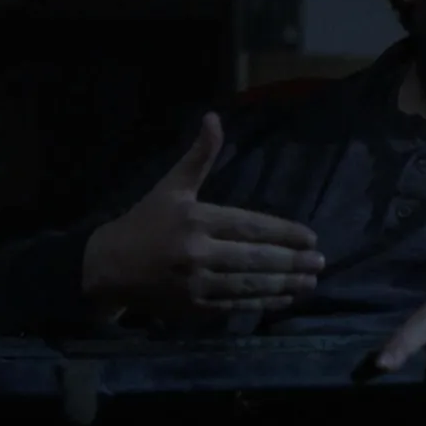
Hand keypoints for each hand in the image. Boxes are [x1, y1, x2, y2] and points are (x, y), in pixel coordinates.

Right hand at [81, 113, 324, 313]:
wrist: (105, 269)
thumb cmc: (144, 223)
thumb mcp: (171, 186)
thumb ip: (200, 156)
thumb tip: (214, 117)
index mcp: (196, 220)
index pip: (250, 226)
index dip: (283, 233)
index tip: (310, 237)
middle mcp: (198, 253)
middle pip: (255, 258)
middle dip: (291, 260)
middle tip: (320, 261)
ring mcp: (196, 284)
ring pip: (249, 284)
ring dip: (284, 284)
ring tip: (311, 280)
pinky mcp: (193, 308)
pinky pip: (235, 305)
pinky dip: (263, 303)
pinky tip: (285, 299)